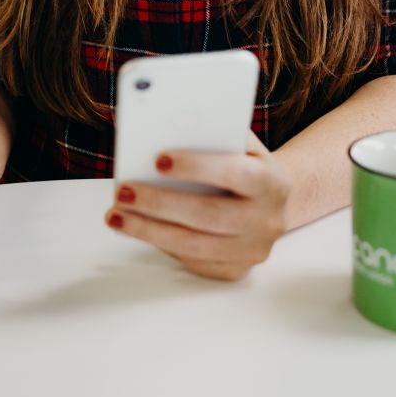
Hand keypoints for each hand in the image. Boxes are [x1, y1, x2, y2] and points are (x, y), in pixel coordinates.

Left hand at [105, 130, 291, 281]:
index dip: (196, 166)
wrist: (278, 200)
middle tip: (125, 192)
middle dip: (160, 204)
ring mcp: (253, 250)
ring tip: (117, 215)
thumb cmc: (248, 164)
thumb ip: (216, 134)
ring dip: (149, 231)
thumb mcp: (243, 143)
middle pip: (207, 215)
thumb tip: (172, 126)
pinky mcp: (236, 270)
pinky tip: (139, 229)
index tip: (158, 159)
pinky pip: (192, 261)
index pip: (232, 172)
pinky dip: (161, 244)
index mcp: (272, 181)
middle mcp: (268, 220)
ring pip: (194, 245)